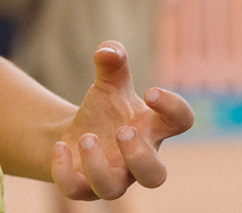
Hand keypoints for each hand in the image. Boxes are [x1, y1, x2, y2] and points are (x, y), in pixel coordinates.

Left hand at [52, 42, 193, 200]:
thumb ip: (113, 61)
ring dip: (99, 166)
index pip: (181, 122)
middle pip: (155, 176)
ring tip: (86, 137)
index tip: (150, 92)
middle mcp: (137, 159)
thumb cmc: (105, 110)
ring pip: (113, 190)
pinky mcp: (83, 187)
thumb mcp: (110, 82)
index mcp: (153, 129)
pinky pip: (77, 190)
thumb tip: (107, 51)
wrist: (75, 135)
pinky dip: (65, 171)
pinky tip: (60, 147)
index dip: (173, 108)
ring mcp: (112, 177)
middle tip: (123, 131)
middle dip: (139, 156)